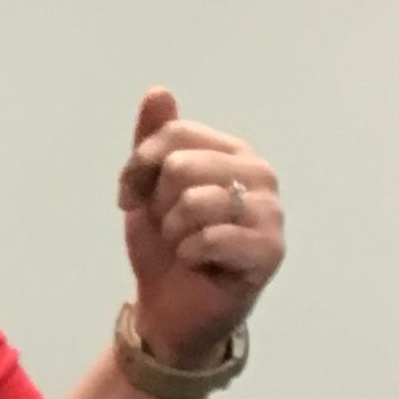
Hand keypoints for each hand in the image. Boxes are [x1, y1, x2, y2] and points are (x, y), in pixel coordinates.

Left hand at [115, 87, 284, 367]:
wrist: (172, 308)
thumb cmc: (165, 245)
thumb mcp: (147, 188)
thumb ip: (153, 140)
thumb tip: (158, 90)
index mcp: (232, 150)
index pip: (174, 133)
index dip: (138, 166)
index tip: (128, 196)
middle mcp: (259, 173)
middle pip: (181, 165)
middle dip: (157, 204)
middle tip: (167, 228)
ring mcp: (270, 211)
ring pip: (193, 202)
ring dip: (173, 231)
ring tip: (184, 245)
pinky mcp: (271, 250)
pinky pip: (209, 238)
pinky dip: (188, 254)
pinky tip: (199, 264)